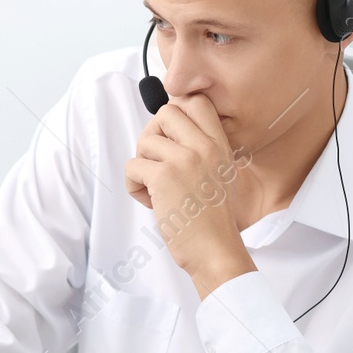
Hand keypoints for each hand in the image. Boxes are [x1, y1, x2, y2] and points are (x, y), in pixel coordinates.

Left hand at [124, 95, 254, 299]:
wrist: (216, 252)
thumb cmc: (213, 221)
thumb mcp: (220, 175)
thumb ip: (200, 150)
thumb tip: (164, 131)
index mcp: (220, 145)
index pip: (196, 101)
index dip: (176, 113)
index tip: (170, 138)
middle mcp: (205, 146)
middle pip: (166, 112)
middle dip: (153, 136)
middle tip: (157, 162)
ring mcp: (185, 159)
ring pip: (144, 141)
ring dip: (142, 166)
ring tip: (155, 190)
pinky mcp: (164, 176)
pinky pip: (132, 166)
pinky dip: (134, 186)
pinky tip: (151, 202)